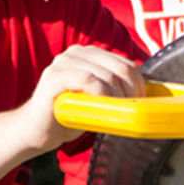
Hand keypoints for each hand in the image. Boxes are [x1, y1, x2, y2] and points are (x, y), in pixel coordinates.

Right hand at [15, 45, 144, 152]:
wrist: (35, 131)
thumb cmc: (68, 116)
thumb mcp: (98, 100)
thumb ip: (115, 90)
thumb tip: (148, 95)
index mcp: (89, 54)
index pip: (125, 63)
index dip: (138, 84)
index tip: (140, 104)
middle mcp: (76, 53)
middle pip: (119, 68)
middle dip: (131, 92)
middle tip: (130, 112)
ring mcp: (63, 63)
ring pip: (106, 75)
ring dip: (117, 98)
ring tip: (115, 114)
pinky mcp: (54, 77)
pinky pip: (87, 80)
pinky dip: (101, 95)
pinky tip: (99, 109)